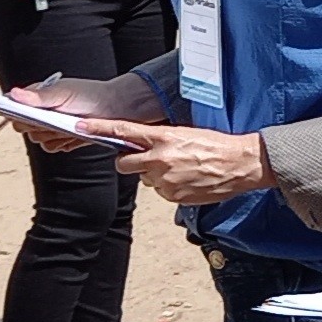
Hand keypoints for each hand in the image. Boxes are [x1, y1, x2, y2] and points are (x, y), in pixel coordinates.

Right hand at [8, 71, 161, 153]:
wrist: (114, 108)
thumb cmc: (90, 94)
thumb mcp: (63, 92)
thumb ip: (38, 96)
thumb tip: (14, 94)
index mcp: (36, 97)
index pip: (13, 108)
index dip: (16, 113)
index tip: (26, 116)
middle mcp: (40, 113)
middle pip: (24, 128)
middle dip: (39, 126)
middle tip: (55, 118)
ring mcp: (50, 127)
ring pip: (38, 139)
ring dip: (52, 135)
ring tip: (68, 124)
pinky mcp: (60, 139)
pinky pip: (52, 147)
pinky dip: (61, 143)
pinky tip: (73, 134)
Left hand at [82, 121, 269, 204]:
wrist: (241, 165)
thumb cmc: (217, 146)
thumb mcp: (185, 134)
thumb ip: (159, 140)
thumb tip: (141, 146)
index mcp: (163, 138)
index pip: (123, 131)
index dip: (98, 128)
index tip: (80, 125)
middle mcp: (159, 159)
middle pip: (124, 164)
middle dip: (131, 162)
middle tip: (148, 159)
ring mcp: (165, 180)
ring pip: (144, 180)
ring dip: (155, 175)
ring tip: (181, 169)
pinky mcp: (172, 197)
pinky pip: (160, 193)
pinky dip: (169, 188)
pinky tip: (187, 180)